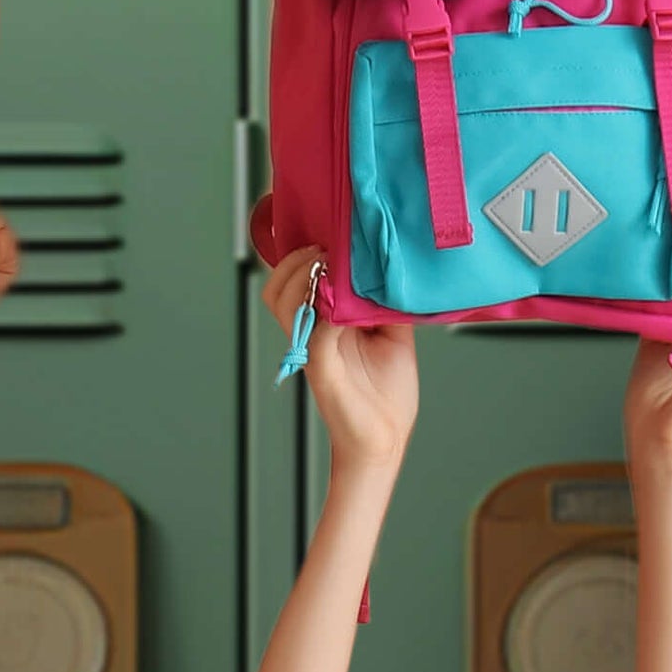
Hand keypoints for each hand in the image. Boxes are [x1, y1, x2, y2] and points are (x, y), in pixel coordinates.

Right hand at [281, 263, 414, 476]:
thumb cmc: (387, 393)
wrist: (387, 439)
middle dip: (297, 261)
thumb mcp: (393, 333)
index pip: (294, 282)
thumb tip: (392, 267)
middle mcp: (311, 334)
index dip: (299, 255)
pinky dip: (326, 312)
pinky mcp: (321, 370)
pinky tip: (342, 301)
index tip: (324, 233)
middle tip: (326, 250)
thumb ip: (385, 301)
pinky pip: (314, 332)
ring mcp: (313, 351)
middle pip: (278, 288)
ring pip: (284, 303)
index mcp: (323, 324)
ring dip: (304, 279)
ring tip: (328, 266)